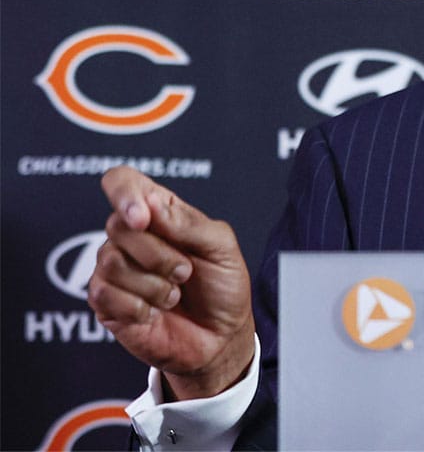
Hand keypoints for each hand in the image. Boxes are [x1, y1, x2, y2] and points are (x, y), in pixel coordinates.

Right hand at [89, 166, 255, 400]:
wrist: (220, 338)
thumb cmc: (223, 287)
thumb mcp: (221, 247)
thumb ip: (189, 223)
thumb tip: (151, 205)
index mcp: (160, 213)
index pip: (123, 181)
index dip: (125, 192)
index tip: (142, 217)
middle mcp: (132, 236)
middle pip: (118, 225)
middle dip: (159, 254)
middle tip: (185, 272)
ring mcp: (114, 268)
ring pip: (112, 262)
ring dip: (155, 284)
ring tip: (175, 294)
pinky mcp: (104, 301)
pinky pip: (105, 294)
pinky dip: (140, 306)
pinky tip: (155, 312)